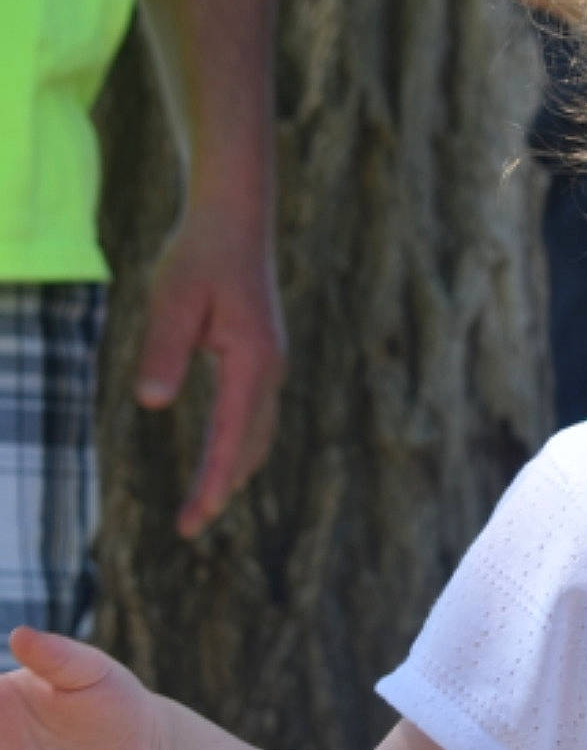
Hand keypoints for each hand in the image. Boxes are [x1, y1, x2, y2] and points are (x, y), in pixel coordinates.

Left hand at [134, 214, 285, 538]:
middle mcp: (270, 372)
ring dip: (233, 471)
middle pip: (251, 446)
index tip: (196, 519)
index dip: (214, 482)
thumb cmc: (199, 257)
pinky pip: (254, 417)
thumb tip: (152, 403)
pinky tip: (223, 458)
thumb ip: (163, 351)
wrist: (236, 222)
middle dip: (221, 488)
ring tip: (205, 504)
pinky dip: (239, 446)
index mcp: (253, 363)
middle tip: (188, 527)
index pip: (233, 438)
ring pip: (257, 435)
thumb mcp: (171, 301)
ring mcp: (271, 367)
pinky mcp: (262, 360)